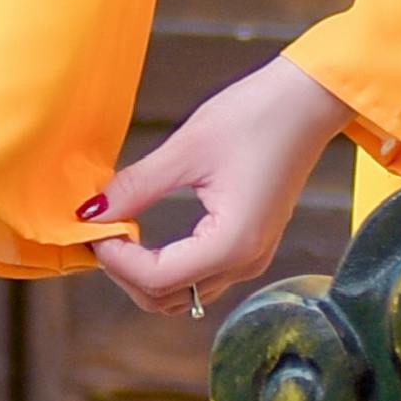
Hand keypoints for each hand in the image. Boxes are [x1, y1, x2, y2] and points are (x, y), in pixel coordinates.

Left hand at [85, 55, 346, 319]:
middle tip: (100, 231)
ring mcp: (251, 259)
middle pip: (166, 299)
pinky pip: (198, 277)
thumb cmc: (256, 116)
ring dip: (143, 274)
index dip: (115, 259)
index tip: (92, 227)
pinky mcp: (251, 246)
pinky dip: (165, 266)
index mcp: (232, 244)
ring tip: (119, 232)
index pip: (156, 279)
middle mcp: (245, 263)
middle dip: (124, 272)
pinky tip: (146, 234)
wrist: (309, 101)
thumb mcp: (186, 149)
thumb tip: (91, 212)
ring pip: (181, 295)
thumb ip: (136, 187)